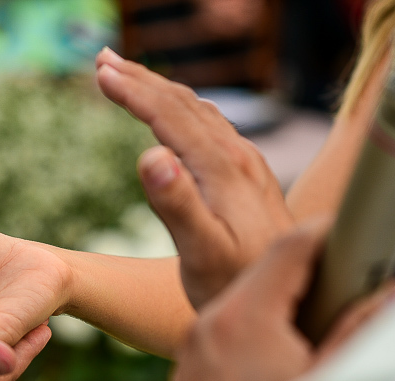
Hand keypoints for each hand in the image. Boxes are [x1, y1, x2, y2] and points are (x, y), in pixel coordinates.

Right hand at [95, 47, 293, 306]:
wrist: (294, 306)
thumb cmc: (237, 287)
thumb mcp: (202, 253)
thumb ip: (177, 204)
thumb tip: (149, 154)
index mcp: (222, 170)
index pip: (170, 115)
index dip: (133, 91)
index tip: (100, 72)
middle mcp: (238, 159)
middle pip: (185, 104)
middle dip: (142, 79)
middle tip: (103, 60)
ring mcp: (248, 167)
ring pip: (200, 113)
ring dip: (161, 91)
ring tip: (131, 78)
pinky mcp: (251, 181)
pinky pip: (213, 130)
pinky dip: (184, 112)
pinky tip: (181, 118)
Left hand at [172, 221, 394, 380]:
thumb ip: (363, 331)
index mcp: (241, 321)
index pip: (290, 248)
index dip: (331, 233)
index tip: (362, 234)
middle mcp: (205, 331)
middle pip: (264, 277)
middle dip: (312, 278)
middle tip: (357, 289)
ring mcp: (189, 360)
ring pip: (242, 311)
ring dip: (284, 312)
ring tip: (327, 336)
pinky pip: (225, 344)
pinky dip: (258, 343)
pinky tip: (289, 372)